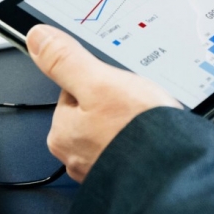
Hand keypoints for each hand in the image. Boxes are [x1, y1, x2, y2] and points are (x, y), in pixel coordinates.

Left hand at [28, 25, 181, 182]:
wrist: (175, 172)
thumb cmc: (136, 133)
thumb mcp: (100, 82)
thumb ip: (66, 60)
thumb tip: (37, 38)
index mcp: (62, 132)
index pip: (73, 90)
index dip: (99, 80)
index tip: (115, 84)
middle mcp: (76, 156)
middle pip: (94, 111)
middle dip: (116, 104)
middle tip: (136, 103)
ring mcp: (101, 168)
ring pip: (113, 130)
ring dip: (130, 124)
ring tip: (149, 121)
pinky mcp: (125, 175)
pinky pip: (130, 149)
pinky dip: (141, 142)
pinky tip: (155, 138)